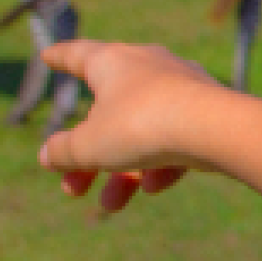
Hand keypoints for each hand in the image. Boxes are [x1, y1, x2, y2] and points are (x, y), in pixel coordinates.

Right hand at [38, 39, 222, 214]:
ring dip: (123, 171)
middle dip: (88, 156)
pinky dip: (160, 164)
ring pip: (141, 132)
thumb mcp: (89, 146)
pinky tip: (153, 187)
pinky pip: (174, 139)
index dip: (60, 58)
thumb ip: (64, 152)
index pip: (78, 55)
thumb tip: (47, 155)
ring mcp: (179, 86)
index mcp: (112, 62)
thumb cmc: (141, 126)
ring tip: (112, 205)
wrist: (214, 127)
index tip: (47, 56)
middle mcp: (146, 65)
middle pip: (107, 114)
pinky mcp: (206, 109)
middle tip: (71, 189)